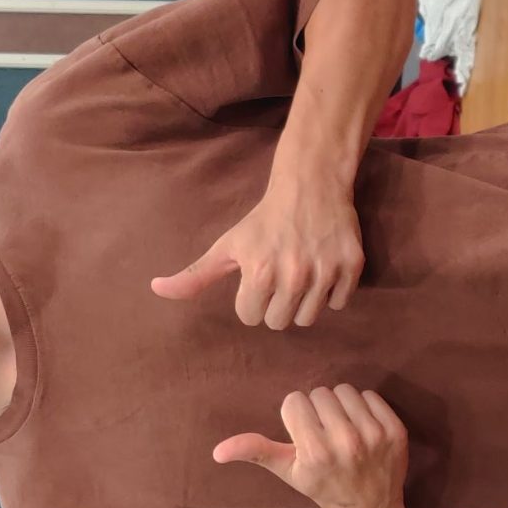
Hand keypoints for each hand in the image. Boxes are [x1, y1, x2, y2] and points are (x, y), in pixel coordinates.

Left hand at [151, 173, 363, 329]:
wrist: (310, 185)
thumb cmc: (263, 220)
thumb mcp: (226, 246)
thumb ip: (194, 275)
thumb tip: (156, 288)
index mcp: (259, 273)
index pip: (251, 317)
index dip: (251, 299)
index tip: (257, 277)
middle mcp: (293, 276)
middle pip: (279, 322)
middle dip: (276, 304)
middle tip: (279, 276)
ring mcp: (325, 272)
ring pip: (309, 318)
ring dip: (303, 301)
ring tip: (300, 273)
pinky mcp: (351, 267)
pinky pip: (339, 303)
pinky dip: (331, 291)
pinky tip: (322, 267)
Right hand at [214, 386, 408, 507]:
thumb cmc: (322, 486)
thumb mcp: (287, 472)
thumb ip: (255, 452)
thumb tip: (217, 451)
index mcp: (315, 451)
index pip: (295, 401)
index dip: (296, 416)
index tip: (304, 434)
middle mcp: (346, 442)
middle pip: (319, 393)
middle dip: (318, 410)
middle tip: (324, 433)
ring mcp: (374, 435)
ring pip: (344, 391)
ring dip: (340, 406)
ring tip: (342, 429)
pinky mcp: (395, 430)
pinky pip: (370, 395)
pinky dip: (364, 408)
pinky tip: (362, 429)